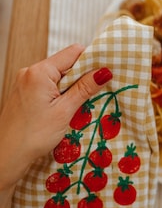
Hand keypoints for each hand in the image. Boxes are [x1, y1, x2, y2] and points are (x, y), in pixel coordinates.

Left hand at [0, 44, 112, 189]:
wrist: (6, 155)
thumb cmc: (34, 135)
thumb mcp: (64, 111)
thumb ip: (84, 88)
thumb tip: (104, 72)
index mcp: (39, 72)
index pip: (73, 52)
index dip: (92, 60)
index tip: (105, 73)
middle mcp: (30, 72)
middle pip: (66, 63)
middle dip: (83, 76)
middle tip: (96, 92)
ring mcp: (26, 81)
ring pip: (59, 75)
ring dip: (73, 86)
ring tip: (81, 103)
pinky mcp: (26, 92)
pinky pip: (50, 85)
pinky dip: (62, 92)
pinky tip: (67, 107)